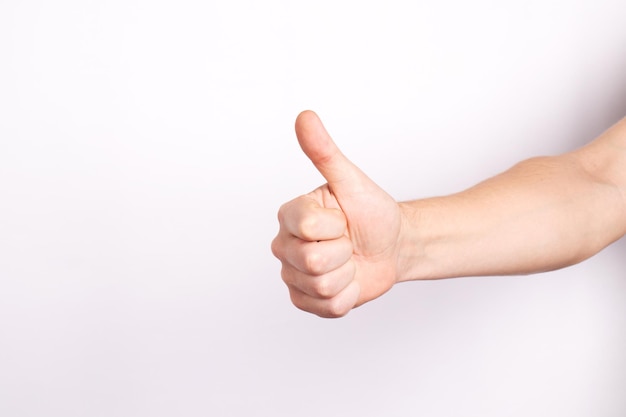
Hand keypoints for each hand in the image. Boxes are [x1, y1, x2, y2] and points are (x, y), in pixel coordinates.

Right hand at [271, 111, 402, 317]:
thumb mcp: (351, 180)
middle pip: (312, 261)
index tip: (342, 217)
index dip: (337, 225)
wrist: (391, 244)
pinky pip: (328, 307)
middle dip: (344, 251)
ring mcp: (293, 276)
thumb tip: (305, 116)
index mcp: (290, 215)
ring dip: (348, 273)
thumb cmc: (371, 211)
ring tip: (349, 259)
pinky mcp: (306, 301)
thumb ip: (324, 152)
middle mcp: (284, 245)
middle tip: (348, 240)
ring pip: (322, 285)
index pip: (310, 228)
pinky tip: (349, 279)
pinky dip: (349, 295)